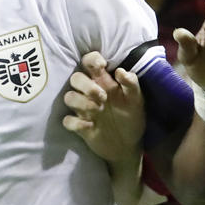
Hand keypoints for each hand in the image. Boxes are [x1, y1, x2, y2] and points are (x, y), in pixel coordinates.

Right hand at [61, 50, 145, 164]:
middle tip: (103, 97)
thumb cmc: (132, 117)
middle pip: (75, 78)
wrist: (129, 145)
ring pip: (68, 97)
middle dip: (86, 85)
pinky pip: (67, 121)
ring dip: (81, 102)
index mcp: (103, 82)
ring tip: (98, 110)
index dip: (91, 59)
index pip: (89, 62)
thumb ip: (131, 83)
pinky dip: (76, 122)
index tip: (101, 66)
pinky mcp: (79, 126)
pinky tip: (90, 126)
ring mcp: (83, 109)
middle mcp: (90, 93)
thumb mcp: (137, 99)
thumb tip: (120, 71)